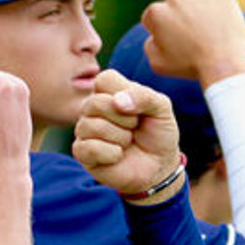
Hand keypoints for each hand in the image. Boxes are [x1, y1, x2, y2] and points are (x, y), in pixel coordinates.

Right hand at [72, 69, 181, 200]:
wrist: (159, 165)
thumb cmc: (157, 133)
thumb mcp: (161, 108)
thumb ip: (145, 96)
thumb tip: (117, 102)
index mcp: (109, 91)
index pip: (105, 79)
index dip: (127, 94)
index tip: (139, 109)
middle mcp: (92, 108)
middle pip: (96, 103)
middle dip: (126, 119)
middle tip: (135, 128)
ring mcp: (84, 129)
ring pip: (94, 126)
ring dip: (121, 138)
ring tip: (128, 141)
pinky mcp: (82, 152)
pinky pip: (89, 148)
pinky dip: (112, 154)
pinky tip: (118, 155)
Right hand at [142, 0, 244, 87]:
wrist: (224, 63)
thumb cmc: (191, 66)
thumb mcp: (158, 64)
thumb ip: (149, 45)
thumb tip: (153, 34)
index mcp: (156, 12)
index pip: (154, 17)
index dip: (165, 32)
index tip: (178, 43)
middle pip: (175, 6)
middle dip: (182, 18)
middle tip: (196, 38)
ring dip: (199, 10)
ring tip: (210, 32)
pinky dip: (217, 6)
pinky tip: (220, 24)